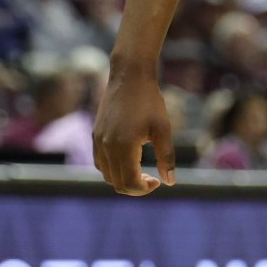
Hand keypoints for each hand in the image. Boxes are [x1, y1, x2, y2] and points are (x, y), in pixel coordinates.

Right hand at [93, 65, 176, 194]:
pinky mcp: (95, 135)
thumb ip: (167, 157)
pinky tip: (128, 161)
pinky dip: (113, 169)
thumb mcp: (163, 129)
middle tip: (152, 179)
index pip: (129, 183)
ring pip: (106, 174)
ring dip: (123, 179)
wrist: (129, 76)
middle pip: (116, 183)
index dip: (143, 189)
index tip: (157, 182)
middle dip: (134, 187)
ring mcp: (98, 141)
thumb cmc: (149, 101)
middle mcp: (106, 146)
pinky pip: (100, 162)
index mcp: (124, 146)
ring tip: (141, 171)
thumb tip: (170, 182)